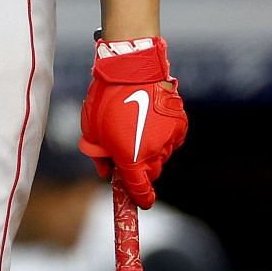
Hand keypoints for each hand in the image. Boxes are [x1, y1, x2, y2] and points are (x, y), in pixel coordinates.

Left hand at [78, 37, 186, 207]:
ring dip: (151, 151)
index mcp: (131, 158)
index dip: (140, 199)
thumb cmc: (106, 99)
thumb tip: (106, 172)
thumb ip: (98, 155)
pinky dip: (164, 137)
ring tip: (136, 127)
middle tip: (127, 152)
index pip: (140, 191)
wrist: (129, 68)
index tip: (140, 201)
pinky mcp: (180, 125)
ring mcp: (169, 139)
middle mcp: (154, 153)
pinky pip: (173, 140)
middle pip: (151, 174)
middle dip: (140, 169)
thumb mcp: (91, 129)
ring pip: (162, 156)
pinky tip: (151, 121)